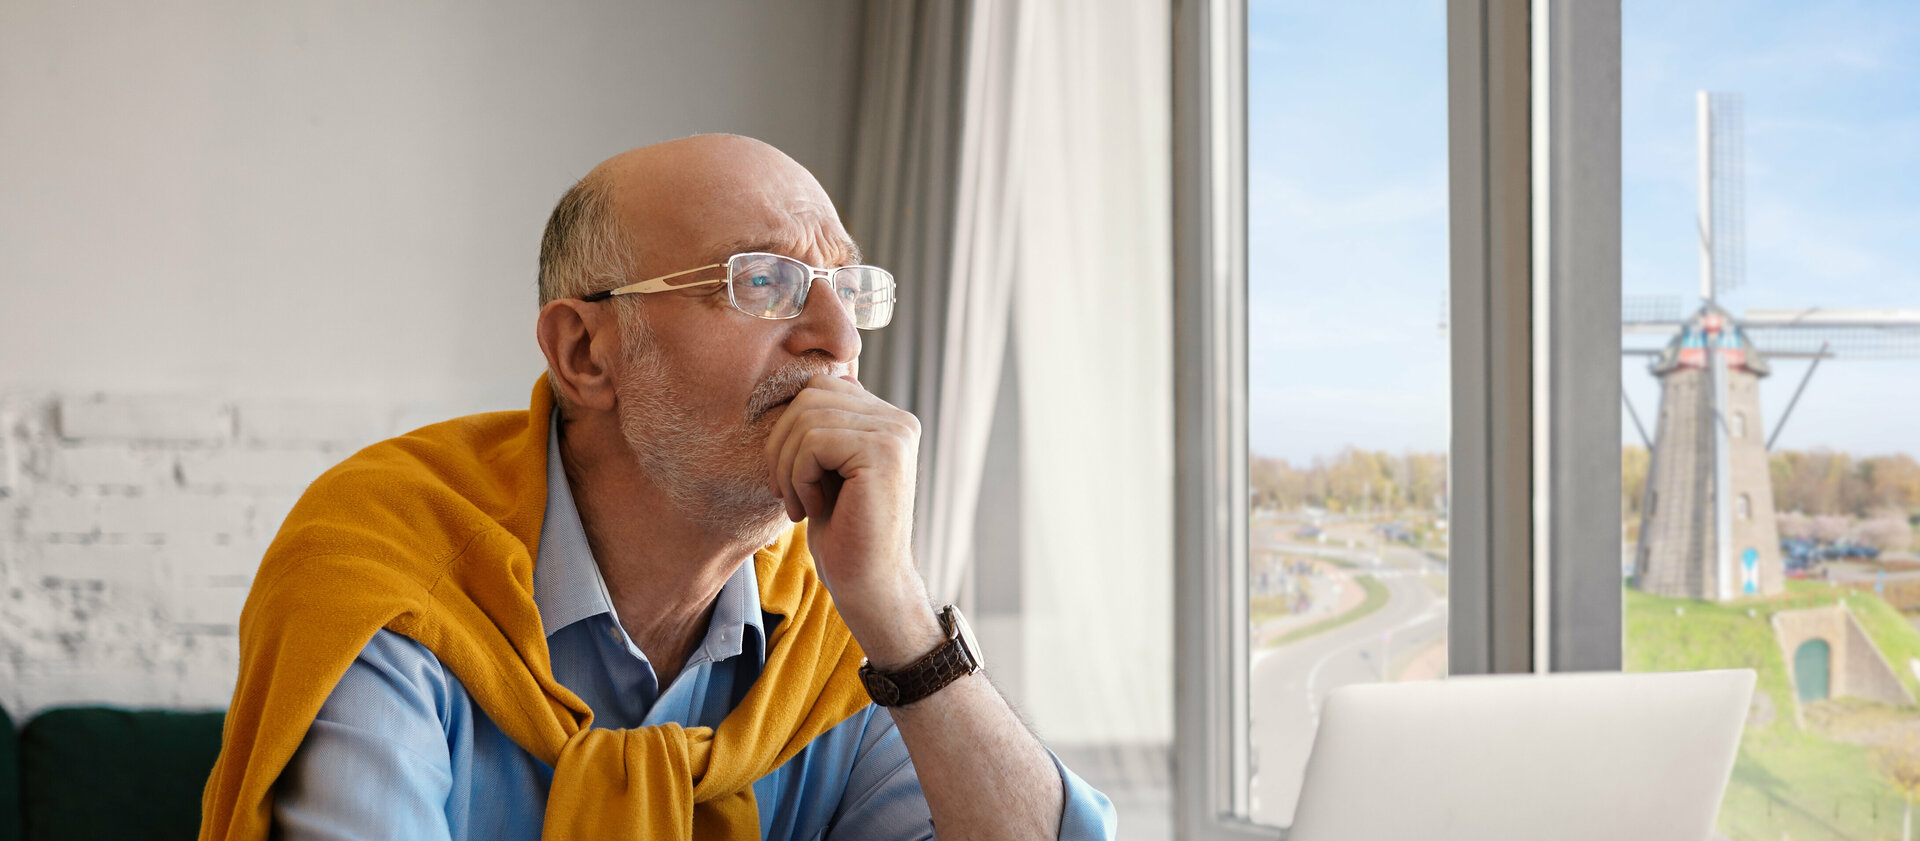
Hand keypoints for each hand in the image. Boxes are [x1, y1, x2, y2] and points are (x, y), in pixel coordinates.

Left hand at [763, 374, 940, 666]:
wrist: (867, 583)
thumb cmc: (843, 532)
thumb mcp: (827, 468)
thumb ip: (824, 424)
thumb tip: (813, 379)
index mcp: (888, 419)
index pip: (820, 387)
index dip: (790, 429)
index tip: (792, 476)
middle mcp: (899, 420)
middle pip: (810, 395)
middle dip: (782, 445)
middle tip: (786, 492)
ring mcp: (895, 433)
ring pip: (807, 418)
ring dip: (787, 466)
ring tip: (799, 503)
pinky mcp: (884, 452)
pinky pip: (813, 441)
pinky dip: (798, 477)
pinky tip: (812, 508)